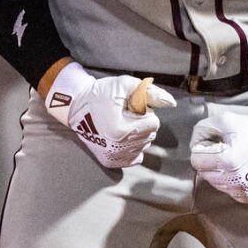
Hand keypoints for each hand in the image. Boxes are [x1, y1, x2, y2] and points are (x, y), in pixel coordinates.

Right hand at [42, 62, 174, 169]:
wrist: (75, 107)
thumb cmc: (100, 93)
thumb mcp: (125, 85)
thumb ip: (151, 93)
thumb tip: (172, 103)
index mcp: (120, 130)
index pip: (153, 123)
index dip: (144, 111)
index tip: (129, 107)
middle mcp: (117, 148)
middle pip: (150, 135)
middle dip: (142, 122)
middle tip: (124, 114)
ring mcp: (113, 157)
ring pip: (144, 146)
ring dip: (137, 134)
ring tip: (120, 123)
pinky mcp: (110, 162)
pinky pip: (135, 157)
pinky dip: (133, 147)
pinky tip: (122, 136)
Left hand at [190, 98, 247, 202]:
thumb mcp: (225, 120)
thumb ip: (202, 129)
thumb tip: (194, 144)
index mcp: (226, 160)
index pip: (196, 159)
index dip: (203, 148)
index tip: (215, 142)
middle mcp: (232, 180)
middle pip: (203, 172)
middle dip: (209, 159)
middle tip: (224, 148)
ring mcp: (239, 190)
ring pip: (214, 182)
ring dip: (218, 170)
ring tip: (234, 158)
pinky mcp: (246, 197)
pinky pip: (227, 190)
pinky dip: (229, 180)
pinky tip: (239, 168)